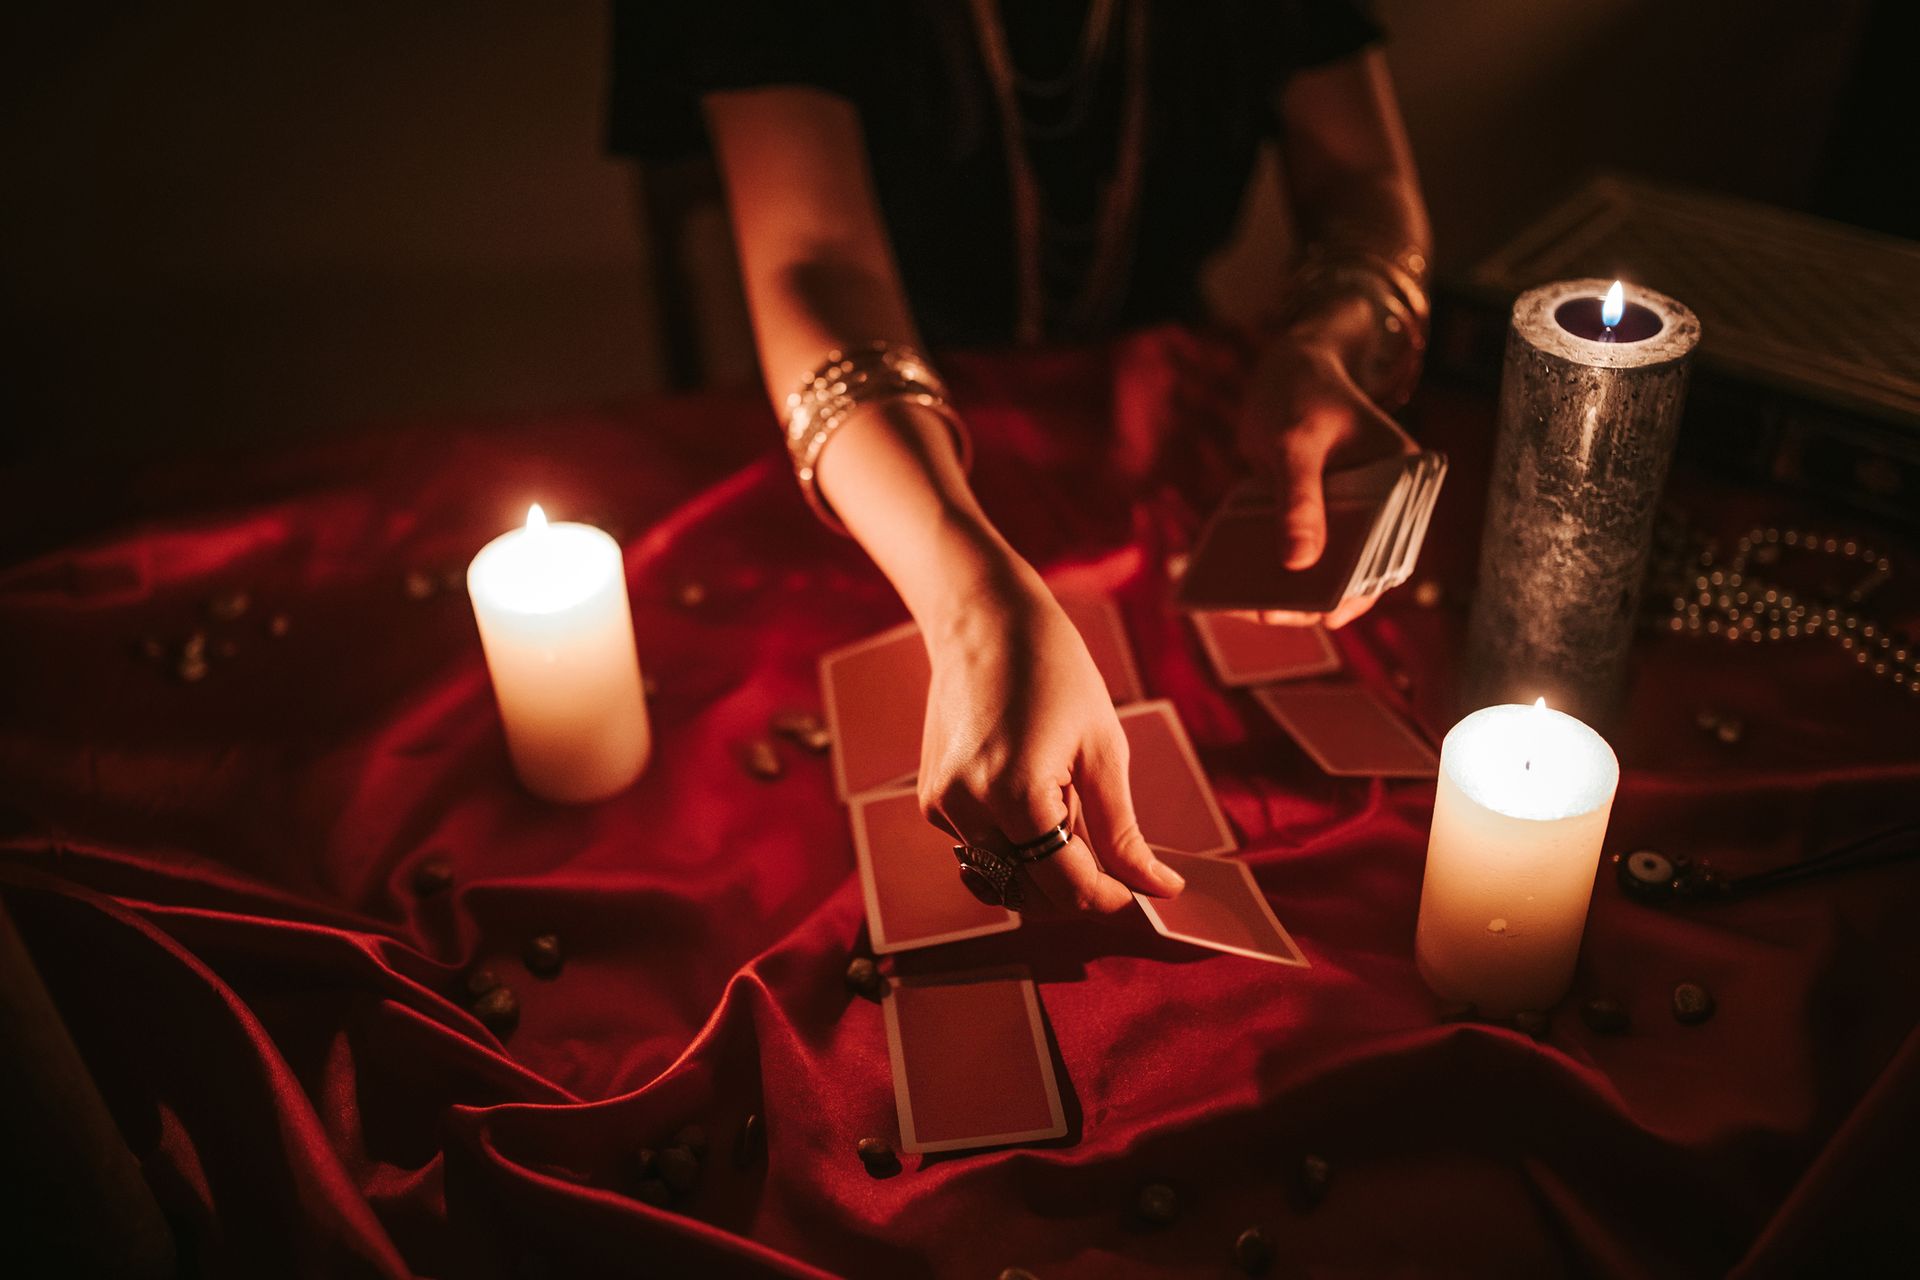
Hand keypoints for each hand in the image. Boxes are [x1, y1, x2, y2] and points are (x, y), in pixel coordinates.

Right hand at [918, 578, 1185, 915]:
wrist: (984, 623)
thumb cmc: (1055, 672)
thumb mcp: (1104, 750)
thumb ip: (1123, 832)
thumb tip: (1158, 889)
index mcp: (1014, 795)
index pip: (1067, 885)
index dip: (1110, 897)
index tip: (1141, 892)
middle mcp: (966, 809)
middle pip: (1029, 893)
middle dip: (1076, 889)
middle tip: (1116, 862)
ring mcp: (941, 808)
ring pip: (1002, 878)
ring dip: (1042, 871)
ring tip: (1071, 814)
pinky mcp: (931, 802)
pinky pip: (981, 848)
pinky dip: (1015, 844)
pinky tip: (1034, 795)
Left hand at [1235, 337, 1416, 629]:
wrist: (1285, 372)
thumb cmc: (1299, 396)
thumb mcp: (1295, 443)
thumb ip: (1300, 498)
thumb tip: (1300, 562)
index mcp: (1404, 486)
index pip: (1390, 551)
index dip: (1361, 590)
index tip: (1327, 616)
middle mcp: (1382, 506)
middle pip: (1354, 568)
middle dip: (1313, 597)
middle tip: (1266, 613)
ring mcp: (1348, 514)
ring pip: (1322, 566)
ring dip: (1286, 589)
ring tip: (1242, 604)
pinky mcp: (1315, 517)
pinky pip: (1296, 551)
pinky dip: (1270, 567)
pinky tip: (1232, 583)